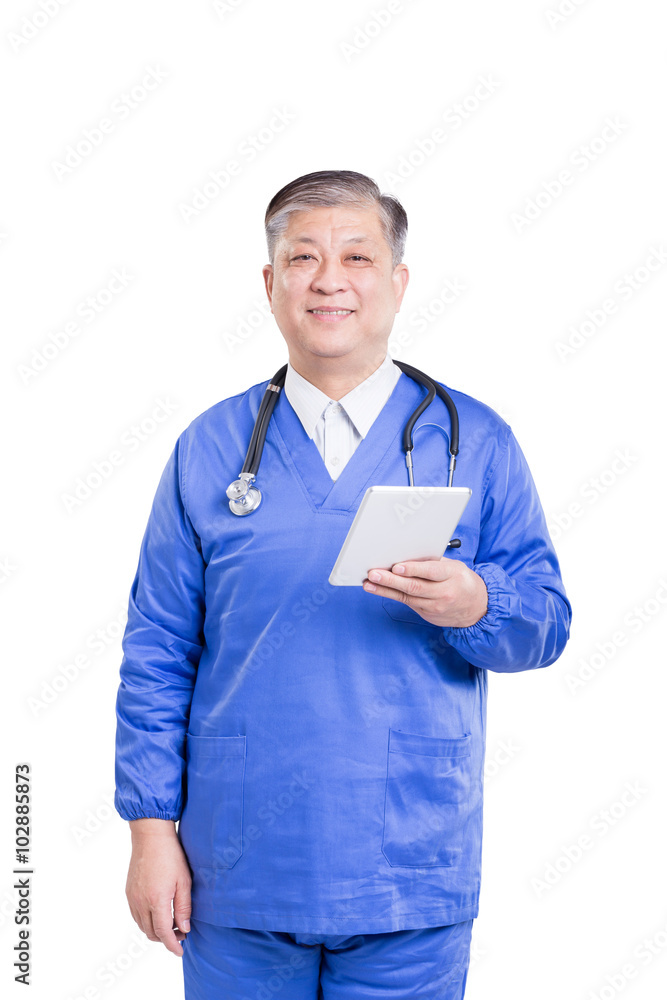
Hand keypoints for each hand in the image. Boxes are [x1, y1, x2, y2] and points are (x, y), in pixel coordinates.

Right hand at [126, 819, 191, 956]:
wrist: (150, 837)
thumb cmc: (171, 855)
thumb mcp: (184, 881)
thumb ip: (184, 907)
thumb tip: (184, 929)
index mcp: (157, 900)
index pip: (164, 933)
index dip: (173, 945)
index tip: (180, 950)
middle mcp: (141, 902)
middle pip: (152, 933)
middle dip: (166, 939)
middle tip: (181, 934)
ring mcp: (133, 898)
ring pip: (143, 927)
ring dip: (156, 932)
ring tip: (171, 925)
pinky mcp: (129, 892)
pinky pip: (136, 916)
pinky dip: (146, 922)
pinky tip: (158, 915)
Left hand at [363, 556, 487, 627]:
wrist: (477, 608)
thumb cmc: (461, 581)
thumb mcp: (454, 567)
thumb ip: (432, 562)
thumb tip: (406, 555)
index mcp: (451, 576)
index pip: (430, 572)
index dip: (412, 569)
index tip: (397, 566)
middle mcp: (443, 593)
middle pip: (414, 586)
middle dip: (391, 580)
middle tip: (374, 573)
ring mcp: (435, 606)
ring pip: (406, 597)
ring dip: (385, 590)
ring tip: (369, 583)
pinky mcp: (427, 614)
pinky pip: (407, 603)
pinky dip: (392, 595)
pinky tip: (379, 589)